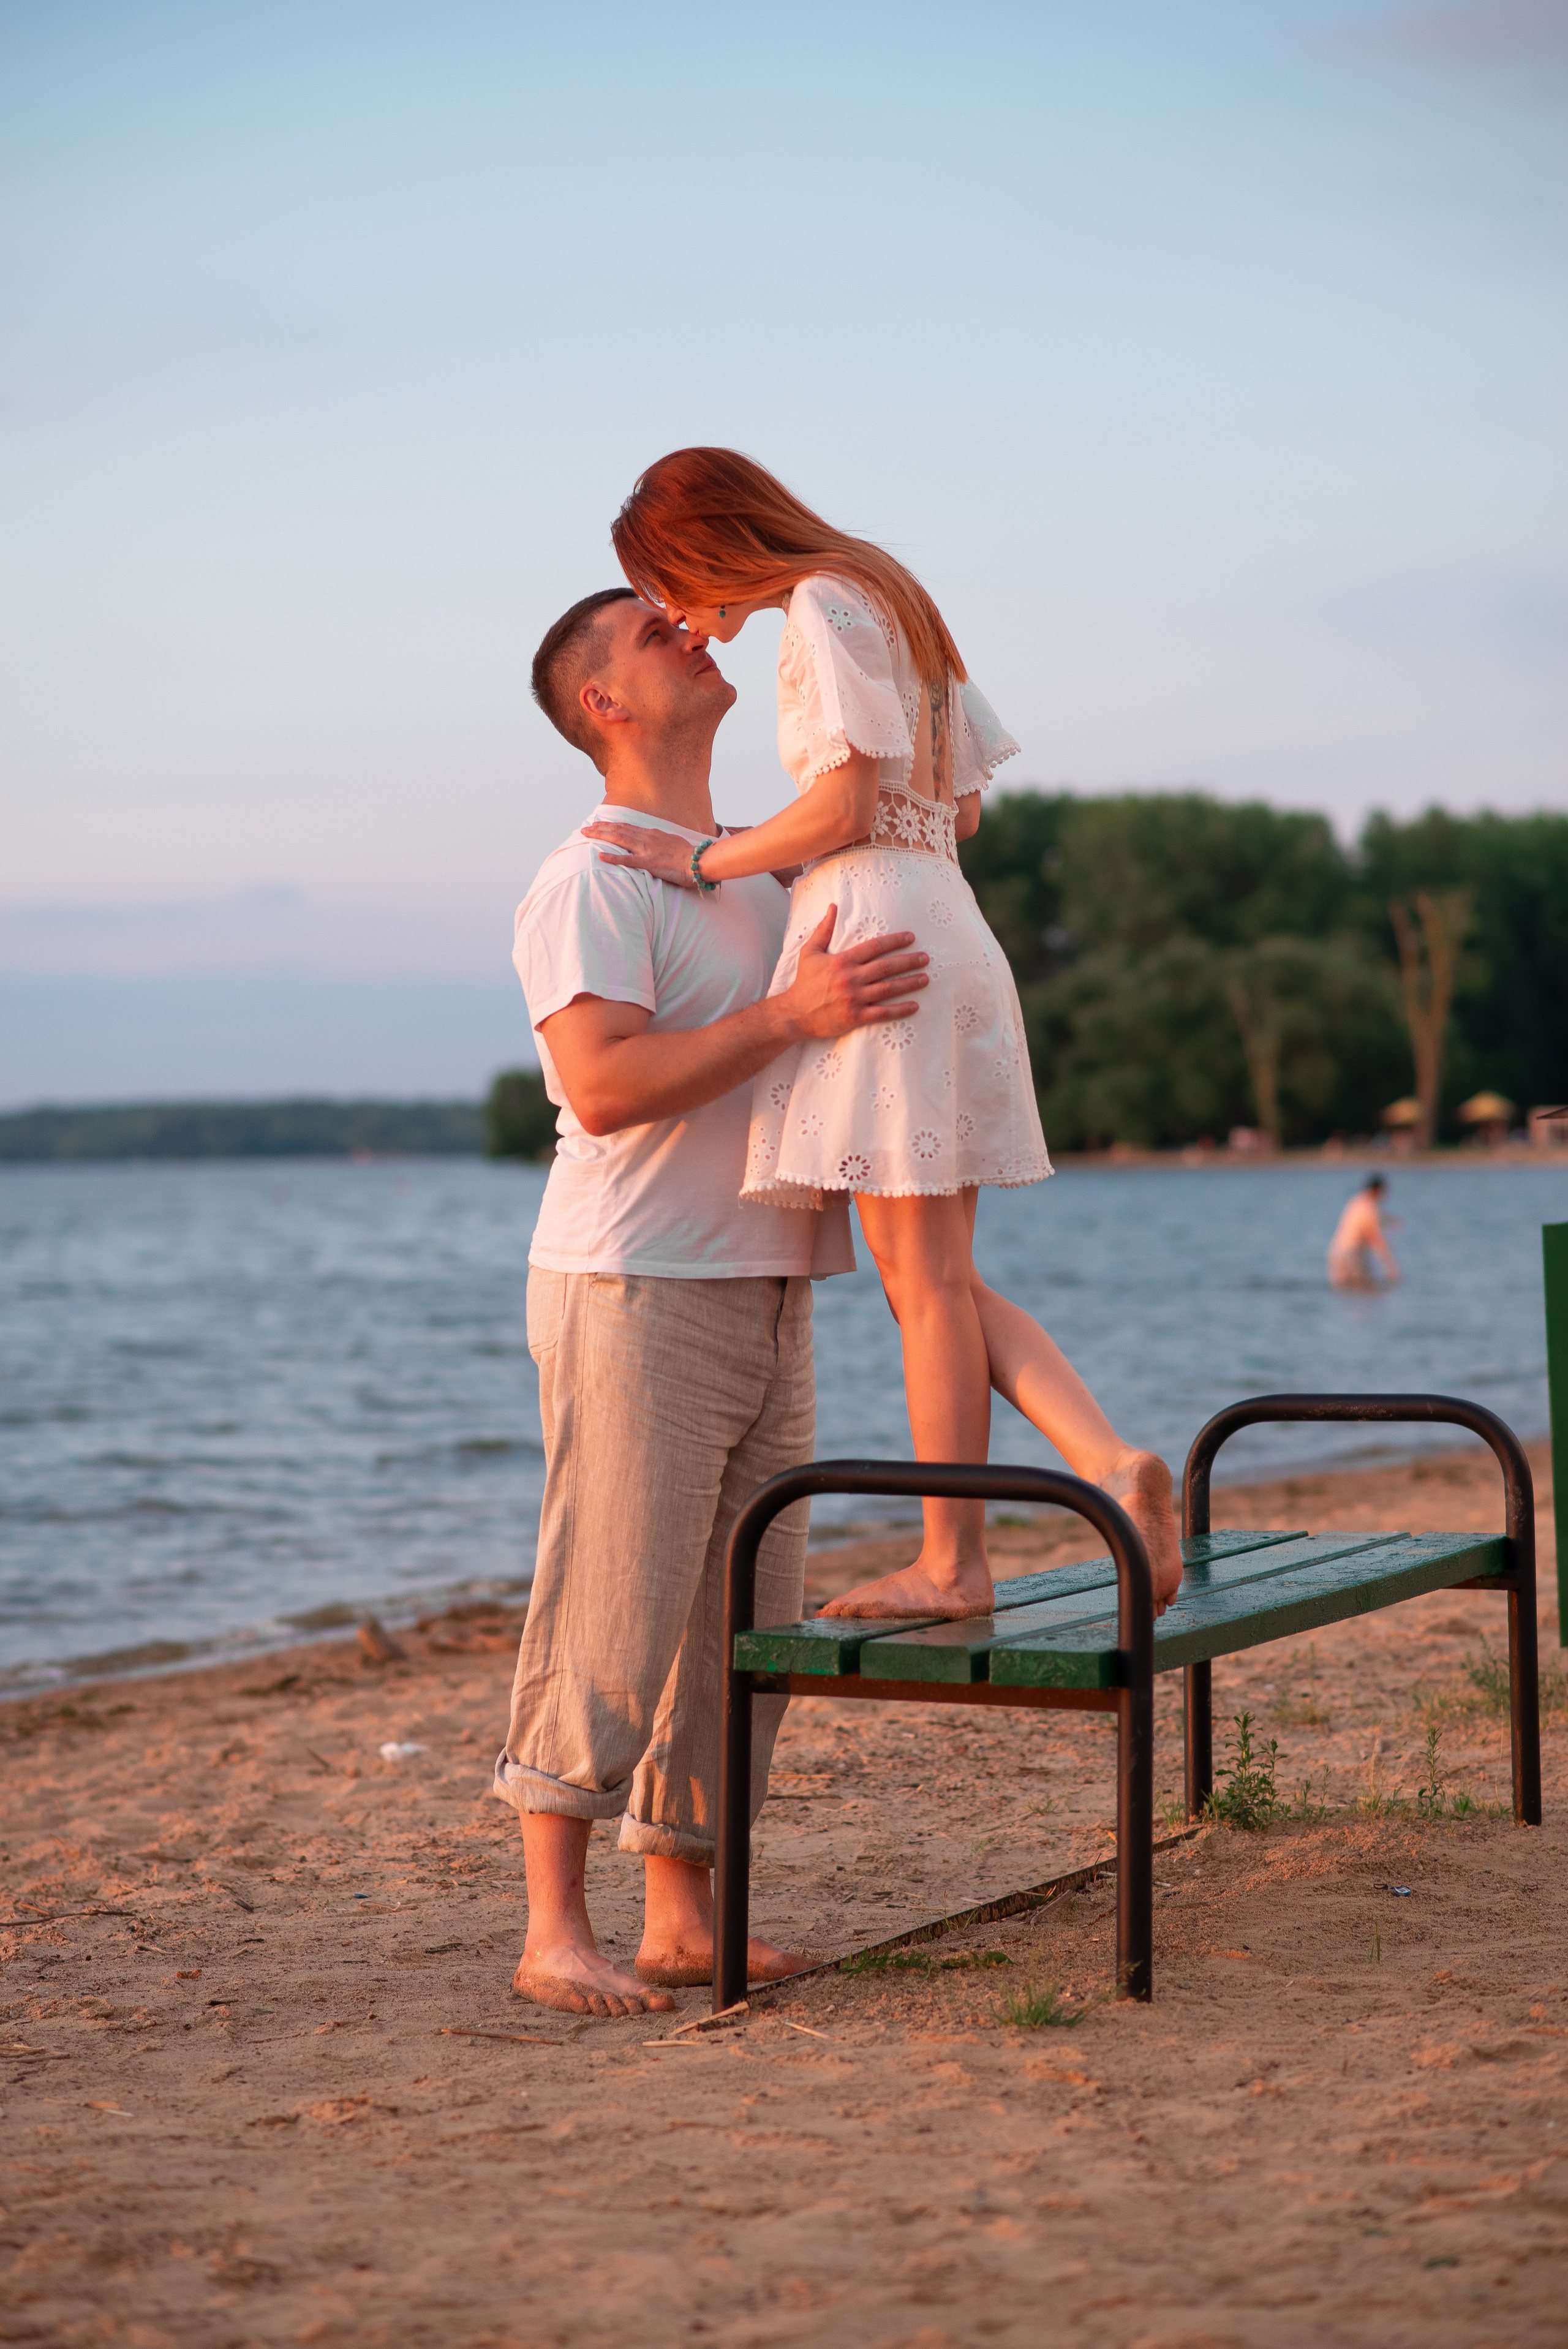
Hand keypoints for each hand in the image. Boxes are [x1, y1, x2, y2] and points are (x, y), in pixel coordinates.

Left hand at [583, 820, 701, 889]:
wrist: (698, 861)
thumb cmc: (688, 855)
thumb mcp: (672, 843)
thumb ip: (659, 842)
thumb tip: (653, 842)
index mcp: (652, 834)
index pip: (627, 827)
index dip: (611, 825)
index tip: (599, 824)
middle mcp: (647, 838)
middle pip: (619, 830)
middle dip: (600, 828)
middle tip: (586, 828)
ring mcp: (646, 849)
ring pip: (619, 840)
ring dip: (602, 836)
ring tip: (587, 834)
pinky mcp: (648, 863)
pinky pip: (627, 860)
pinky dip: (613, 858)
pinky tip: (600, 856)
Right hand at [779, 909, 927, 1040]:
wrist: (794, 1014)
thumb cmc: (804, 982)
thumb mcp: (810, 952)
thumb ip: (824, 929)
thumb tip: (833, 906)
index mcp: (842, 961)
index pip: (874, 947)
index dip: (895, 941)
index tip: (911, 937)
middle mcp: (851, 979)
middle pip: (886, 967)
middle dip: (908, 961)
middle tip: (925, 958)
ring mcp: (854, 999)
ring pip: (888, 989)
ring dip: (909, 983)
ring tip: (925, 978)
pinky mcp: (855, 1017)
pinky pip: (883, 1013)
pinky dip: (900, 1010)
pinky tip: (914, 1006)